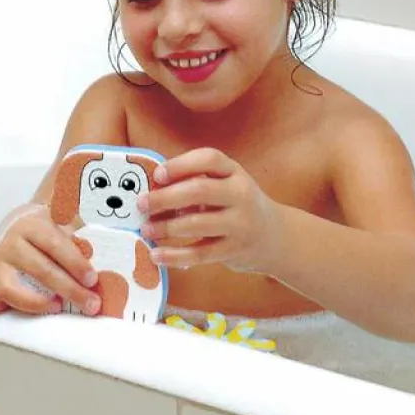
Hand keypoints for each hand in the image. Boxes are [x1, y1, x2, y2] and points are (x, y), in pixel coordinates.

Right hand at [0, 203, 102, 316]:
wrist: (19, 225)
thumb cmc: (48, 232)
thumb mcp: (64, 225)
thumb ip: (82, 238)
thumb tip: (109, 259)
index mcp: (34, 225)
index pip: (55, 245)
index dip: (75, 263)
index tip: (93, 279)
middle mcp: (12, 242)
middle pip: (40, 269)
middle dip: (69, 290)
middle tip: (90, 304)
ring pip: (10, 288)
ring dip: (36, 303)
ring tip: (58, 307)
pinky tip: (14, 312)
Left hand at [137, 148, 281, 273]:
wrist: (273, 236)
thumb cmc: (236, 204)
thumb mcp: (225, 184)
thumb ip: (196, 182)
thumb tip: (152, 188)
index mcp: (235, 171)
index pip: (208, 158)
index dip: (180, 165)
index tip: (157, 175)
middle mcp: (241, 194)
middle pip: (198, 190)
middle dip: (164, 198)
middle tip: (141, 204)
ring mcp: (240, 223)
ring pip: (196, 224)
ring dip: (165, 227)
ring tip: (146, 228)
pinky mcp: (234, 250)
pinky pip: (199, 254)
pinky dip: (174, 255)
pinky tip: (156, 254)